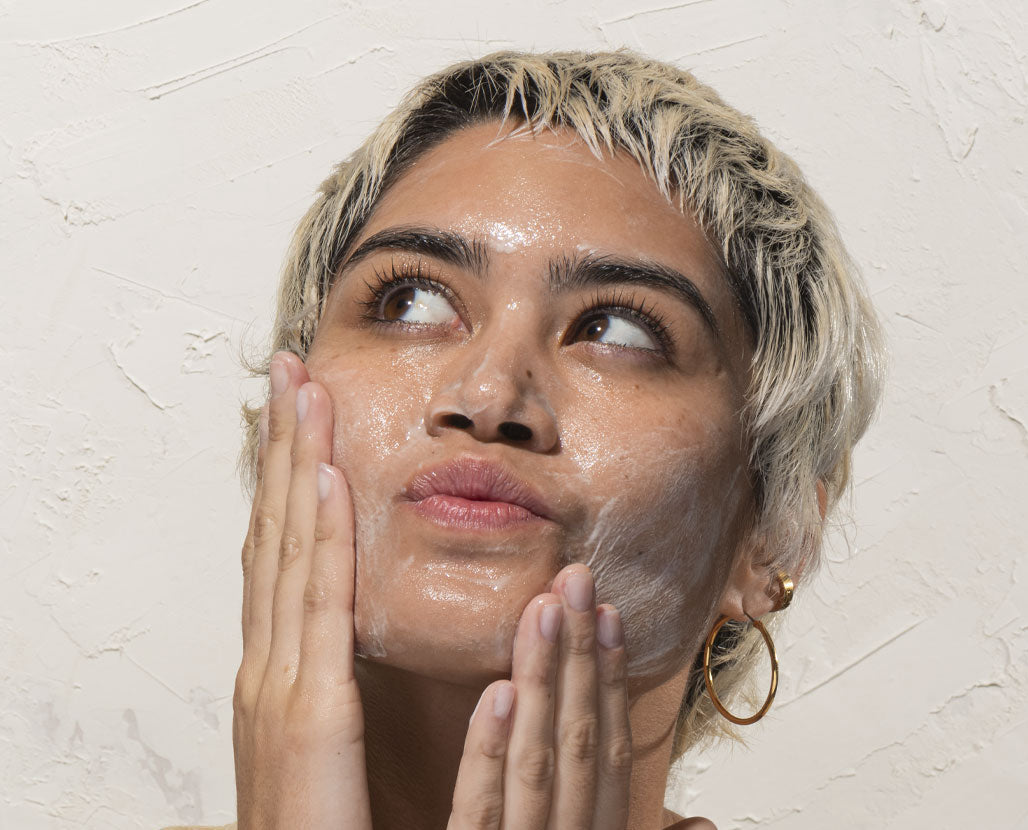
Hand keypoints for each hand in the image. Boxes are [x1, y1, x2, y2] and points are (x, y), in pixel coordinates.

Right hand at [231, 351, 371, 829]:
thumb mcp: (322, 738)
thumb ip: (330, 678)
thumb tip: (342, 624)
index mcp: (280, 667)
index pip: (284, 549)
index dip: (290, 476)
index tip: (300, 412)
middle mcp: (270, 662)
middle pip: (278, 532)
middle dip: (285, 448)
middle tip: (290, 372)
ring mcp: (281, 684)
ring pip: (291, 550)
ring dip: (299, 466)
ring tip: (304, 395)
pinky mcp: (309, 714)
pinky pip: (321, 606)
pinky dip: (321, 537)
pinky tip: (327, 481)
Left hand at [447, 564, 633, 829]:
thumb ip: (630, 827)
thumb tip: (702, 819)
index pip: (612, 752)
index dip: (612, 680)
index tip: (609, 616)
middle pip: (578, 739)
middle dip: (580, 653)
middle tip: (576, 581)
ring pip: (535, 757)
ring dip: (543, 677)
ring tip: (544, 609)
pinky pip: (480, 805)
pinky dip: (491, 748)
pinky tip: (499, 692)